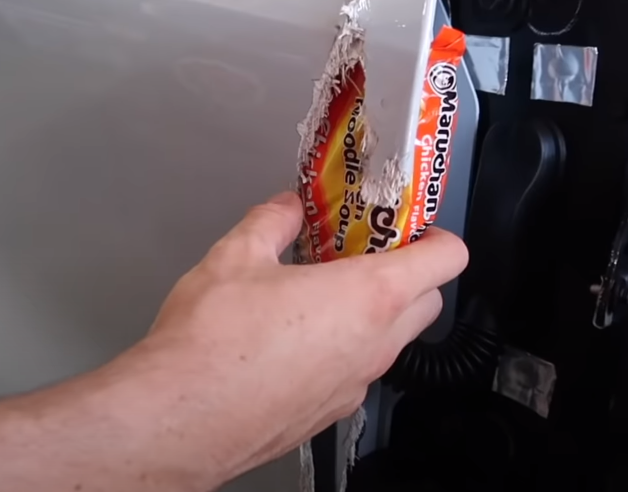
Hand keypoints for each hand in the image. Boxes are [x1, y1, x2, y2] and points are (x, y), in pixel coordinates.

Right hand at [126, 191, 467, 480]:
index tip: (411, 225)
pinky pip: (357, 372)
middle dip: (408, 274)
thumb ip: (270, 222)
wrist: (180, 419)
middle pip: (429, 302)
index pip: (447, 259)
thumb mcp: (235, 257)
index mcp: (369, 296)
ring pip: (394, 341)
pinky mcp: (330, 412)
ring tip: (322, 291)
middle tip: (363, 253)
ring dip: (375, 313)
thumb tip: (283, 208)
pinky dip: (345, 349)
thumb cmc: (211, 344)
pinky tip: (296, 337)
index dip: (437, 236)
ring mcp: (356, 385)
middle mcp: (375, 345)